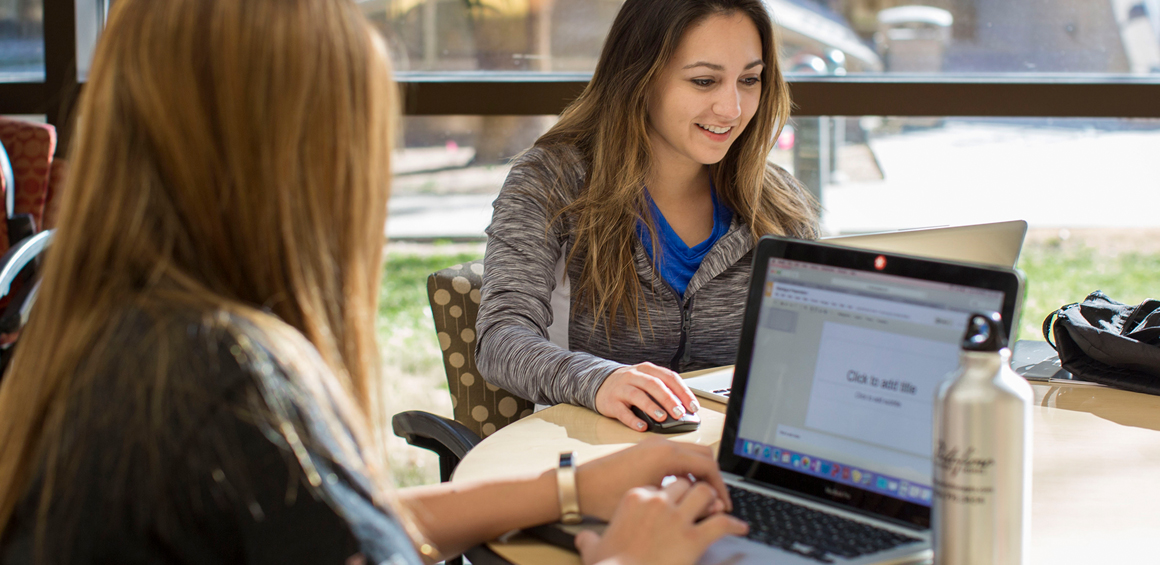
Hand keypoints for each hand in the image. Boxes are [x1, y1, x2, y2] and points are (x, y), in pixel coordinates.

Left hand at [574, 437, 731, 520]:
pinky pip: (677, 454)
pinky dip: (687, 469)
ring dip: (700, 473)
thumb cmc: (608, 495)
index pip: (708, 466)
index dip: (721, 487)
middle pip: (704, 454)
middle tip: (717, 501)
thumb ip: (686, 503)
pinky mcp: (647, 448)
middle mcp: (662, 443)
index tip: (724, 504)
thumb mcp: (653, 502)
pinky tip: (682, 489)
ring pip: (691, 453)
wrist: (581, 485)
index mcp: (666, 454)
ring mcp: (654, 444)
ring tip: (701, 498)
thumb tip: (712, 508)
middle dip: (714, 478)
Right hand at [575, 478, 748, 564]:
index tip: (675, 500)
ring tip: (719, 506)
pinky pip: (721, 522)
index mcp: (635, 498)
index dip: (670, 492)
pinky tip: (739, 527)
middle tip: (700, 500)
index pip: (660, 485)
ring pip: (704, 492)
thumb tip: (582, 540)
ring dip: (714, 498)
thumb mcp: (593, 548)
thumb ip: (589, 540)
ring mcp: (676, 518)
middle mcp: (657, 501)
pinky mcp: (693, 537)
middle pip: (684, 482)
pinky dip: (733, 524)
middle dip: (694, 489)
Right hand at [595, 362, 699, 430]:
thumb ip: (663, 390)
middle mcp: (634, 376)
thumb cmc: (630, 385)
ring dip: (652, 407)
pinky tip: (642, 426)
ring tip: (662, 417)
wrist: (600, 384)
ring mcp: (621, 388)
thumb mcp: (646, 380)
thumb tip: (684, 408)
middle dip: (669, 399)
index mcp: (647, 369)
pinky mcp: (611, 402)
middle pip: (654, 385)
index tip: (693, 406)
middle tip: (680, 412)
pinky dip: (633, 420)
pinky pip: (622, 412)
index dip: (683, 391)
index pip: (669, 377)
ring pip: (638, 396)